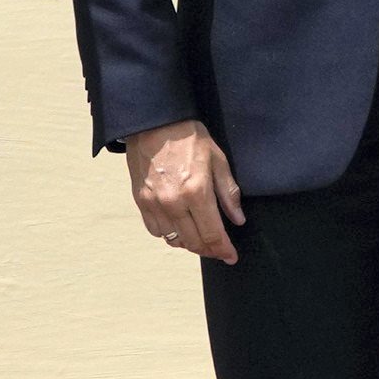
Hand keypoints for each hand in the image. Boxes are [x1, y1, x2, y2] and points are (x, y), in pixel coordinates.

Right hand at [126, 117, 241, 262]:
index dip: (223, 250)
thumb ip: (228, 193)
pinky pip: (155, 230)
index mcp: (196, 191)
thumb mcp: (217, 160)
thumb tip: (238, 219)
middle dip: (209, 250)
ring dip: (189, 244)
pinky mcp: (141, 201)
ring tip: (200, 239)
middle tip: (219, 250)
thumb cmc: (189, 137)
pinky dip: (169, 235)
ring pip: (173, 240)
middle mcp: (174, 203)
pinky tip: (179, 228)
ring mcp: (154, 204)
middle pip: (193, 242)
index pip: (212, 234)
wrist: (154, 123)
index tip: (231, 256)